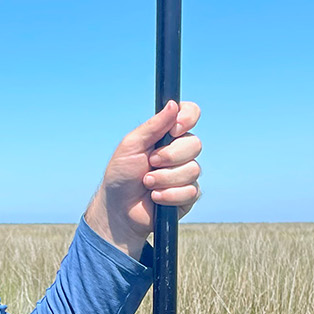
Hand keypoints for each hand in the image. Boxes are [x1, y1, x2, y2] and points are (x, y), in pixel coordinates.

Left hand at [84, 100, 201, 258]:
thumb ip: (153, 126)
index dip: (188, 118)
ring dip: (165, 178)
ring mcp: (186, 173)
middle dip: (170, 155)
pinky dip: (169, 195)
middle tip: (150, 163)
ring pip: (192, 169)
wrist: (118, 209)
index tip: (174, 128)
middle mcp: (180, 151)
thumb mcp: (131, 145)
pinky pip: (191, 191)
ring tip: (147, 183)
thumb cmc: (121, 175)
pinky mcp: (188, 195)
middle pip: (195, 143)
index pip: (190, 114)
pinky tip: (155, 198)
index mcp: (167, 134)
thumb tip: (173, 104)